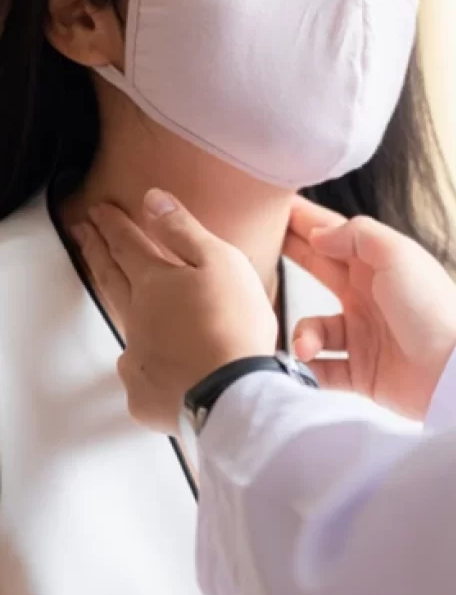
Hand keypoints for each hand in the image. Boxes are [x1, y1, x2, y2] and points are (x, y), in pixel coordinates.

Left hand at [73, 189, 277, 433]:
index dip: (113, 225)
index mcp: (155, 283)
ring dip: (114, 299)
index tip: (98, 210)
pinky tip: (146, 357)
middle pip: (111, 279)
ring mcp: (138, 358)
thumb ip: (183, 230)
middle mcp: (138, 318)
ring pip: (122, 323)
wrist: (232, 391)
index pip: (127, 245)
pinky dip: (140, 359)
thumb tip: (152, 200)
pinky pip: (138, 371)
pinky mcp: (146, 394)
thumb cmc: (233, 322)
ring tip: (111, 286)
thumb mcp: (219, 261)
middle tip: (83, 234)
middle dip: (98, 252)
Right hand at [285, 198, 455, 419]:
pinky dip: (308, 369)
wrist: (452, 371)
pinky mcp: (361, 372)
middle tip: (252, 251)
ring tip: (308, 345)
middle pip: (318, 269)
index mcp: (377, 263)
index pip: (333, 233)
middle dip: (288, 258)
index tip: (270, 207)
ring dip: (304, 334)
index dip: (304, 220)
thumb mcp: (397, 255)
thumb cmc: (430, 307)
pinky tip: (307, 368)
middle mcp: (367, 295)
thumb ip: (356, 236)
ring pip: (313, 328)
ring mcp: (362, 334)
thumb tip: (318, 235)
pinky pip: (321, 369)